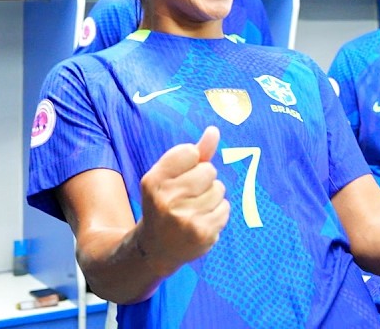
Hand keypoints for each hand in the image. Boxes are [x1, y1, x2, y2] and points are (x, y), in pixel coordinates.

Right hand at [135, 127, 229, 274]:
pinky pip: (225, 208)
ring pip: (219, 189)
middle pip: (208, 170)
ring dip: (212, 197)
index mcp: (153, 181)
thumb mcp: (170, 176)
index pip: (190, 152)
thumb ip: (194, 153)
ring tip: (194, 210)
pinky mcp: (202, 233)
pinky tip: (202, 221)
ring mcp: (184, 218)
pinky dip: (218, 213)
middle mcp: (165, 199)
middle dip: (204, 181)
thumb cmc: (166, 203)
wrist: (157, 248)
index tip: (179, 178)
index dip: (190, 163)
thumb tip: (214, 131)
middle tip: (188, 197)